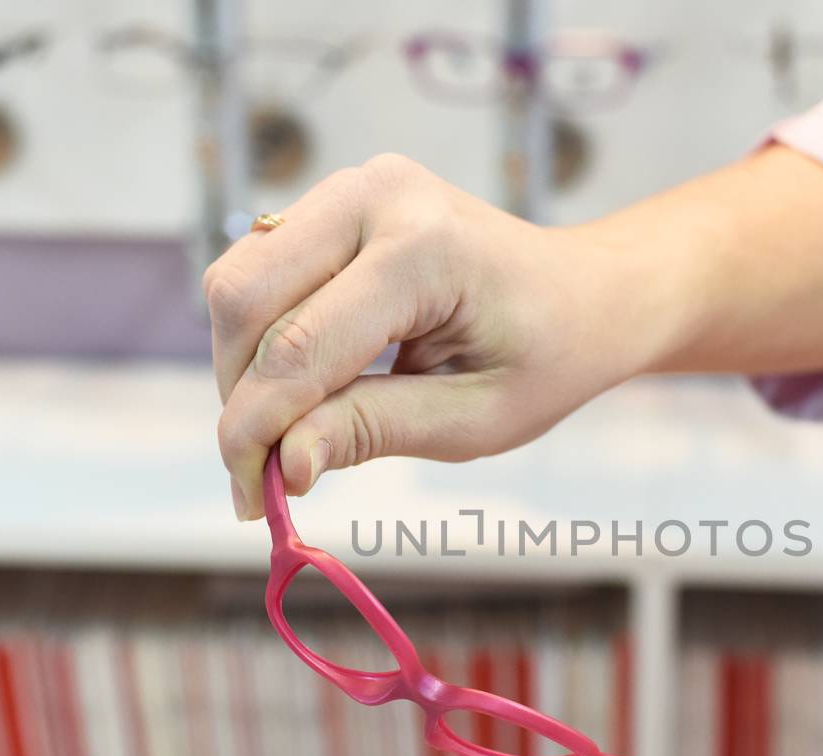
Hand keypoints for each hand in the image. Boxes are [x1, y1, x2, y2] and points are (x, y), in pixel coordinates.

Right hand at [207, 153, 660, 519]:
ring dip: (244, 366)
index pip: (299, 347)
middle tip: (264, 473)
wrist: (586, 292)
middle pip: (243, 300)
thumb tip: (283, 466)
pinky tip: (306, 382)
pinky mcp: (335, 199)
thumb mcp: (475, 419)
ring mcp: (351, 185)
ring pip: (236, 281)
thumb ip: (374, 431)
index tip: (250, 502)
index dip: (257, 431)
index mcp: (425, 248)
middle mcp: (375, 195)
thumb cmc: (547, 358)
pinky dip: (262, 335)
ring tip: (289, 429)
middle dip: (240, 397)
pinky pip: (259, 269)